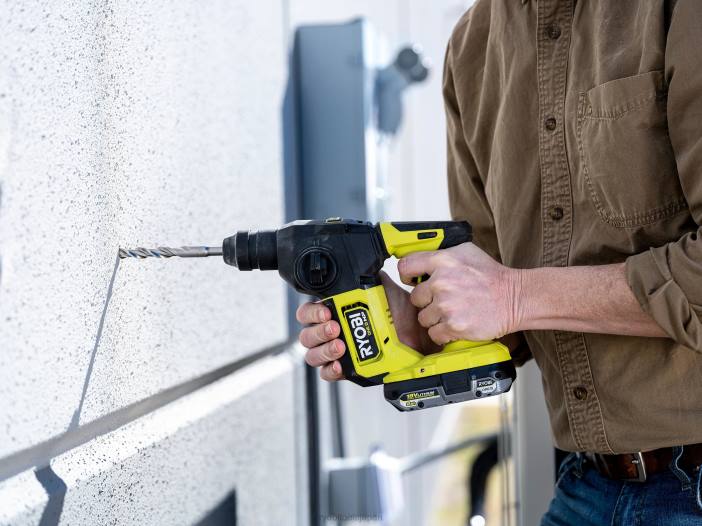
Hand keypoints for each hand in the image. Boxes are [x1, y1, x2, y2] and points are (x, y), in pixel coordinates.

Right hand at [296, 271, 440, 381]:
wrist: (421, 335)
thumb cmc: (402, 314)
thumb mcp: (384, 289)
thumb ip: (369, 277)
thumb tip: (361, 264)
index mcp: (337, 312)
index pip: (308, 313)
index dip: (312, 312)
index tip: (326, 310)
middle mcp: (334, 332)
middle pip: (307, 335)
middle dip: (317, 331)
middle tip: (334, 328)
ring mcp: (340, 352)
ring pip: (313, 355)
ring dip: (323, 350)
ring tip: (340, 345)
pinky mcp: (349, 370)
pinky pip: (328, 374)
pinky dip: (330, 371)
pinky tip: (340, 365)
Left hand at [397, 243, 520, 344]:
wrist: (515, 297)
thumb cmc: (491, 276)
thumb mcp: (465, 251)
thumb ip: (440, 253)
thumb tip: (421, 257)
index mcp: (442, 261)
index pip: (406, 267)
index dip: (407, 275)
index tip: (412, 280)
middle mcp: (441, 282)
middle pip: (415, 298)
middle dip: (427, 301)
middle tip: (444, 300)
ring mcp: (447, 305)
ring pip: (423, 318)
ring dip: (435, 318)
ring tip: (453, 311)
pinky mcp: (454, 326)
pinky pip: (434, 333)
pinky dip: (443, 332)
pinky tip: (456, 323)